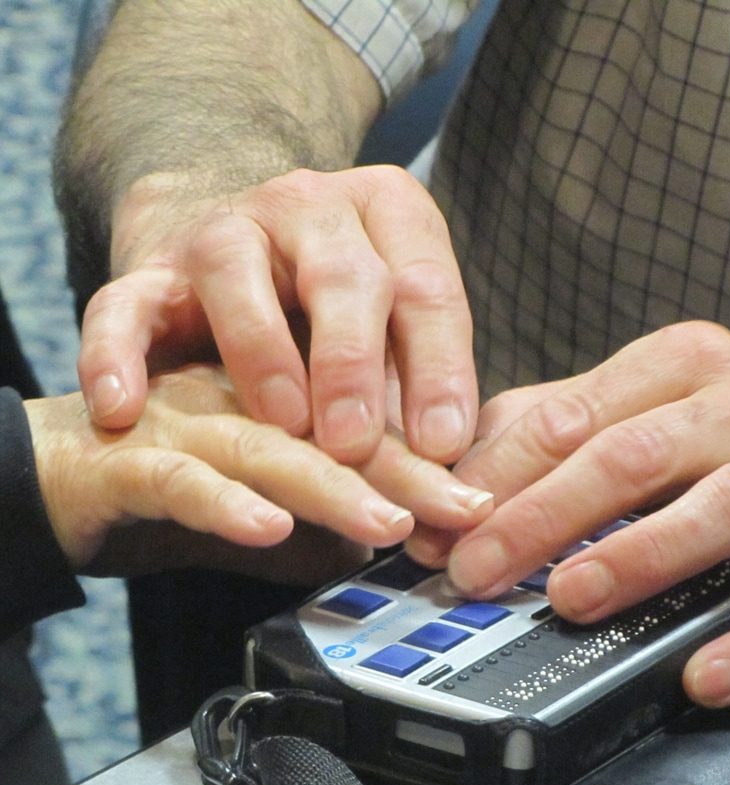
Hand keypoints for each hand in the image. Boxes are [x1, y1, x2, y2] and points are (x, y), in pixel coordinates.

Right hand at [25, 364, 492, 577]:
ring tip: (389, 521)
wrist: (52, 464)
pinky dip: (223, 503)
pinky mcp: (126, 454)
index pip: (363, 427)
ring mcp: (183, 418)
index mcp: (276, 401)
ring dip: (329, 484)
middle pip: (326, 424)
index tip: (481, 504)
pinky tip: (270, 526)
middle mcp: (238, 396)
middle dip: (401, 468)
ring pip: (265, 443)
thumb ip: (312, 524)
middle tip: (464, 508)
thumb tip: (378, 547)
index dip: (425, 463)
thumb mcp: (257, 503)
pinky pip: (177, 475)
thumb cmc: (163, 475)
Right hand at [78, 166, 477, 465]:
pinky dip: (115, 352)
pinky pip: (122, 302)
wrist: (240, 258)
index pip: (424, 286)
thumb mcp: (390, 336)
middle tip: (357, 443)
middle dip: (353, 362)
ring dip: (261, 352)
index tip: (442, 446)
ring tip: (282, 424)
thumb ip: (418, 385)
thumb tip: (452, 470)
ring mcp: (224, 230)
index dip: (438, 368)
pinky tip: (120, 407)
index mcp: (386, 215)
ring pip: (234, 273)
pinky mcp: (151, 269)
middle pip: (342, 274)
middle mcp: (308, 207)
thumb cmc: (334, 317)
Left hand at [407, 322, 729, 706]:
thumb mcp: (641, 397)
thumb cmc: (727, 423)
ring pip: (719, 507)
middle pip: (629, 457)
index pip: (569, 417)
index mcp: (677, 364)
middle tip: (477, 573)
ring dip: (638, 557)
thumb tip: (457, 477)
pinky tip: (704, 674)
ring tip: (569, 600)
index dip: (498, 477)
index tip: (445, 530)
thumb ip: (550, 422)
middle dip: (541, 518)